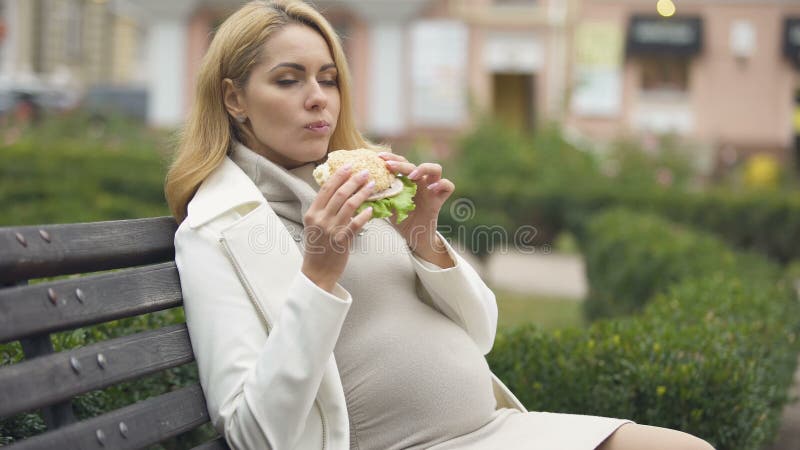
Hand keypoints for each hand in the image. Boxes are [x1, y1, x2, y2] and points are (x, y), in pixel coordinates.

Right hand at [301, 163, 374, 291]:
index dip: (339, 175)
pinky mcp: (342, 241)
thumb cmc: (318, 248)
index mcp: (312, 213)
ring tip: (372, 185)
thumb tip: (338, 191)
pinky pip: (356, 224)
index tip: (349, 165)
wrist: (317, 272)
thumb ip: (323, 209)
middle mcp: (320, 219)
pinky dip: (365, 215)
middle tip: (366, 172)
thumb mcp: (315, 226)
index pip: (326, 189)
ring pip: (349, 206)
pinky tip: (372, 209)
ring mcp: (331, 230)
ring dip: (362, 193)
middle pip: (339, 194)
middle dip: (354, 180)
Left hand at [377, 152, 454, 254]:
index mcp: (407, 180)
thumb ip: (380, 196)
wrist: (413, 236)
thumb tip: (363, 188)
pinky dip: (442, 184)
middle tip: (389, 167)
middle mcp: (420, 181)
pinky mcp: (440, 199)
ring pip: (436, 169)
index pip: (401, 162)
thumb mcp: (387, 206)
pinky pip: (448, 186)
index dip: (391, 158)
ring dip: (424, 168)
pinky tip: (431, 189)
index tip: (379, 157)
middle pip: (415, 164)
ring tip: (412, 176)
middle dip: (402, 163)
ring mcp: (432, 189)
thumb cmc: (401, 220)